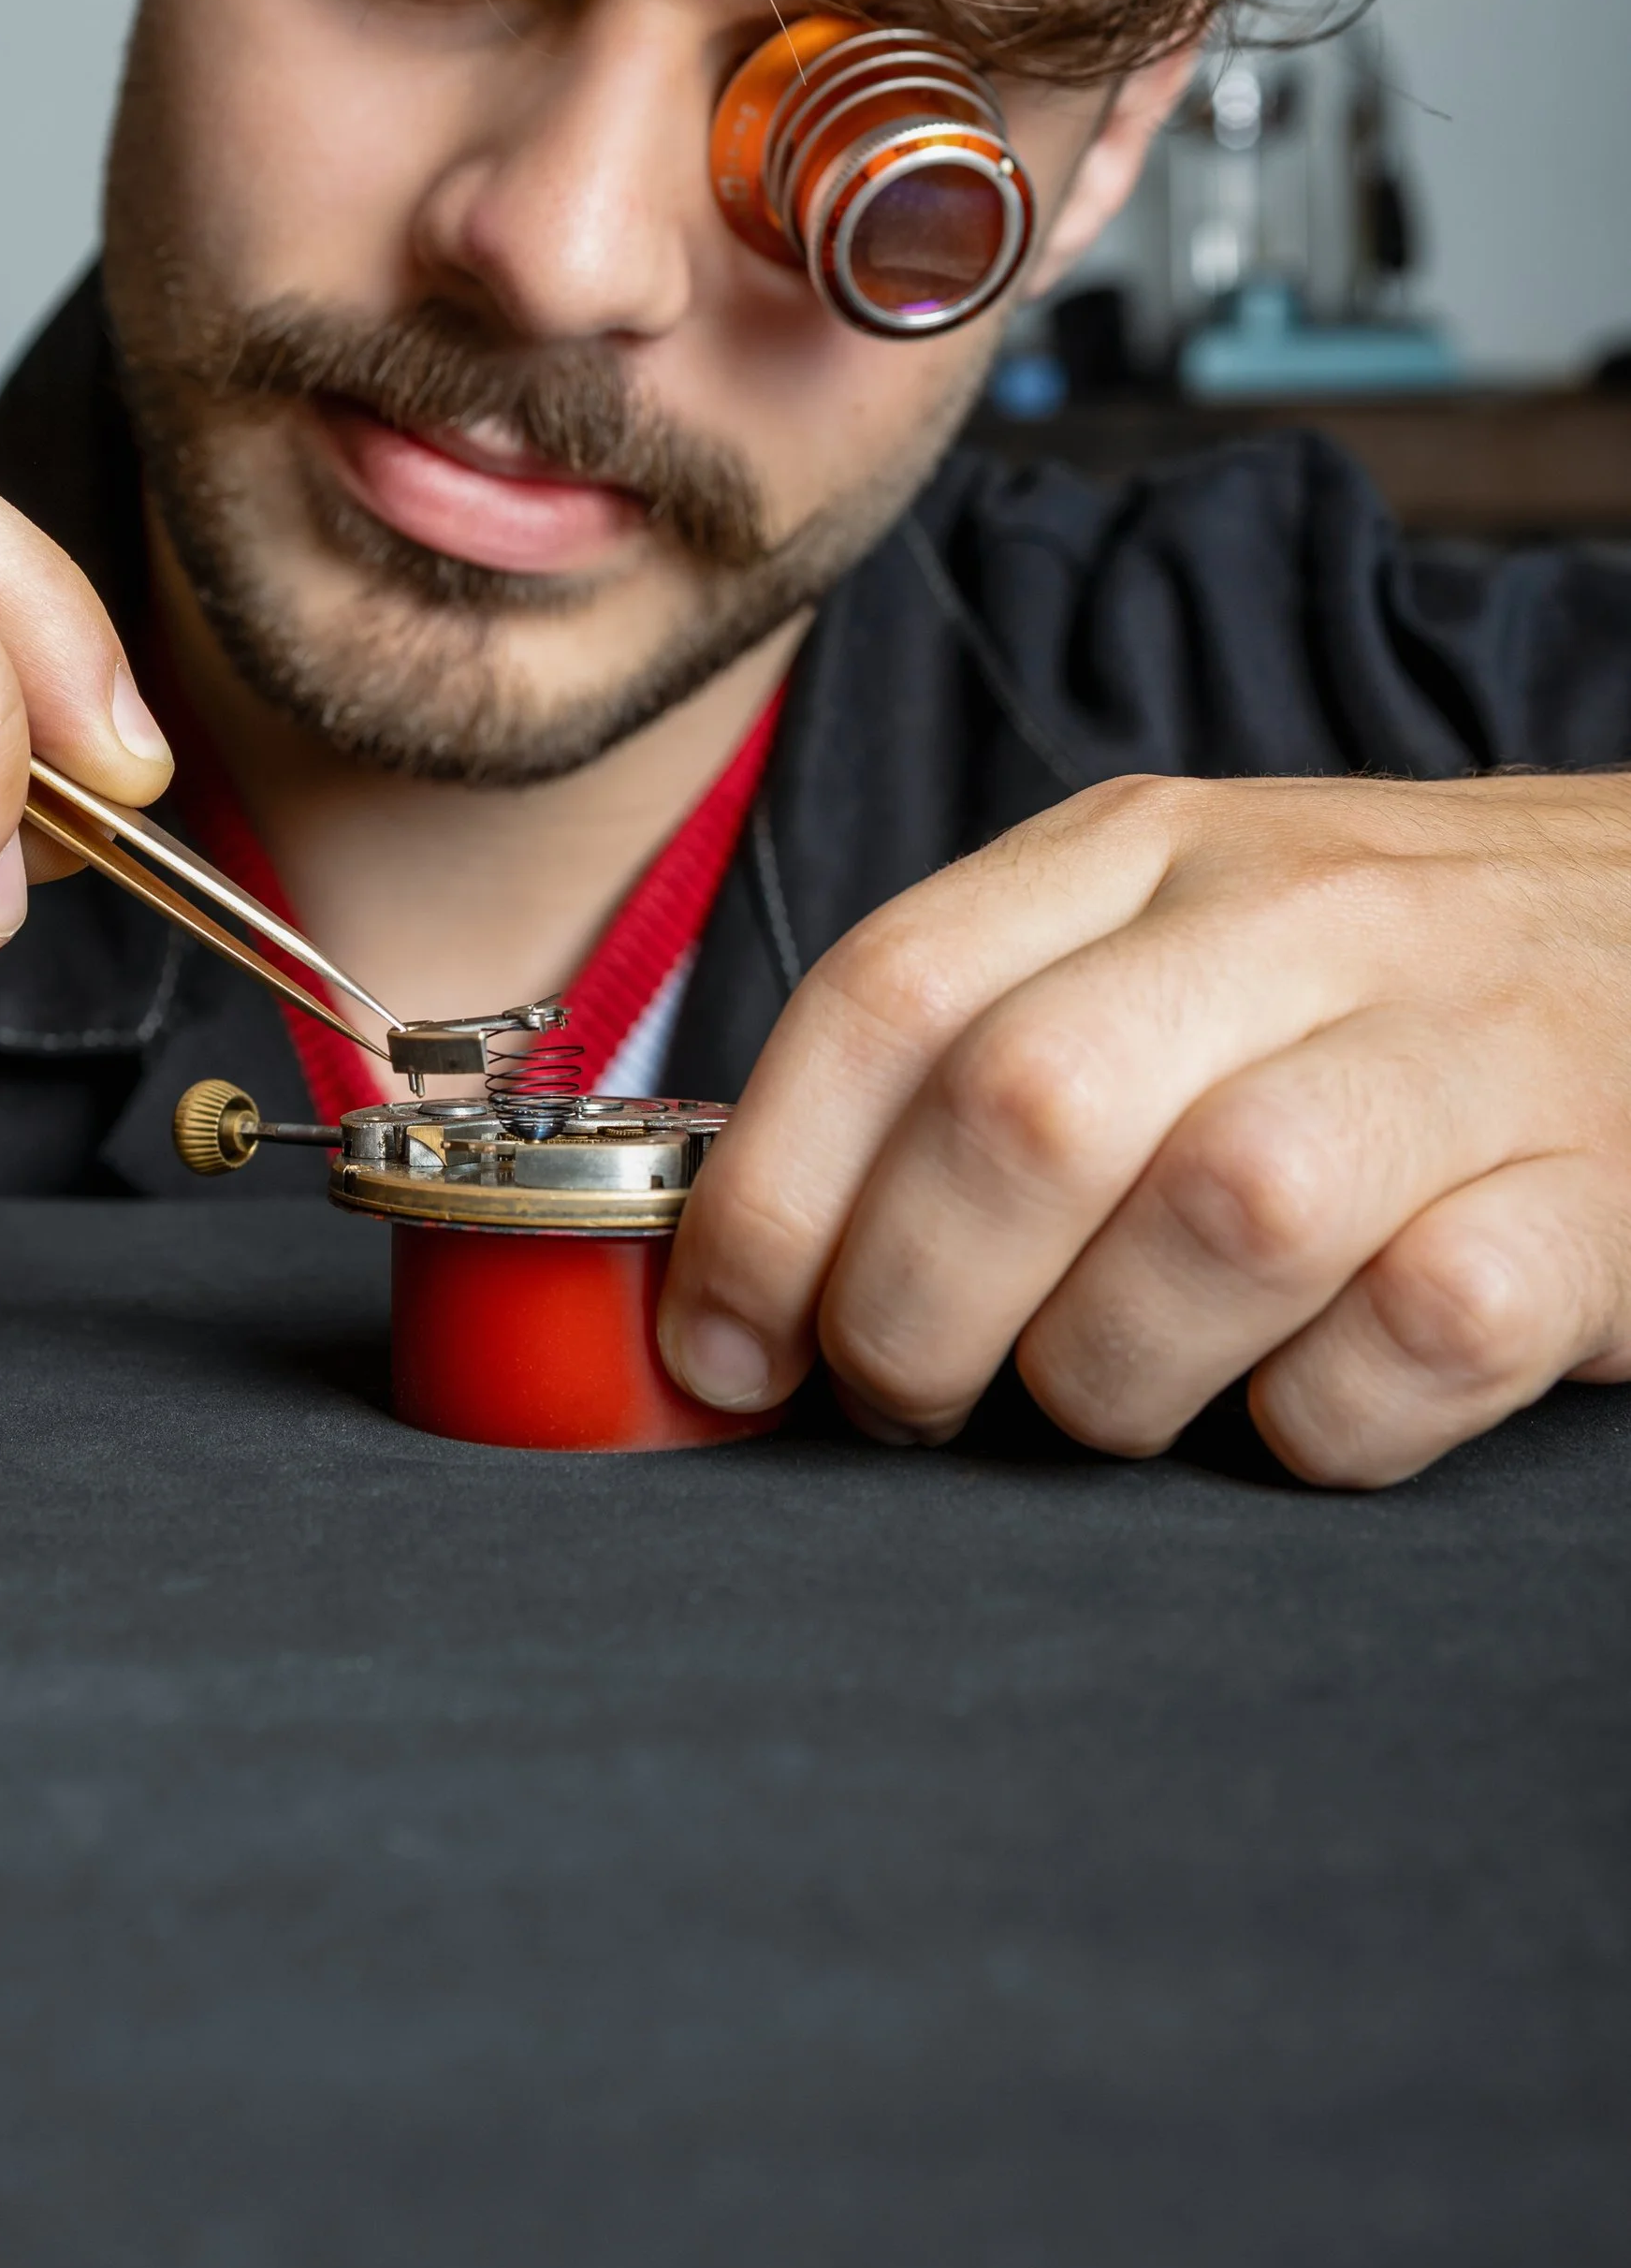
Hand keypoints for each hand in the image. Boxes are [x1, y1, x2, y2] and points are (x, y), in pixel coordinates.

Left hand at [660, 772, 1630, 1485]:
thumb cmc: (1370, 989)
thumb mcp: (1161, 939)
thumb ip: (972, 1049)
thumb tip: (743, 1255)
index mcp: (1143, 846)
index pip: (889, 992)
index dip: (769, 1196)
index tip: (723, 1343)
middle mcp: (1297, 918)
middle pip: (1027, 1111)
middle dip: (914, 1311)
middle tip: (910, 1399)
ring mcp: (1462, 1048)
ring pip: (1221, 1217)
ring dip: (1114, 1375)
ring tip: (1113, 1398)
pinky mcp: (1597, 1199)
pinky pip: (1414, 1339)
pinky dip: (1324, 1421)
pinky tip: (1304, 1402)